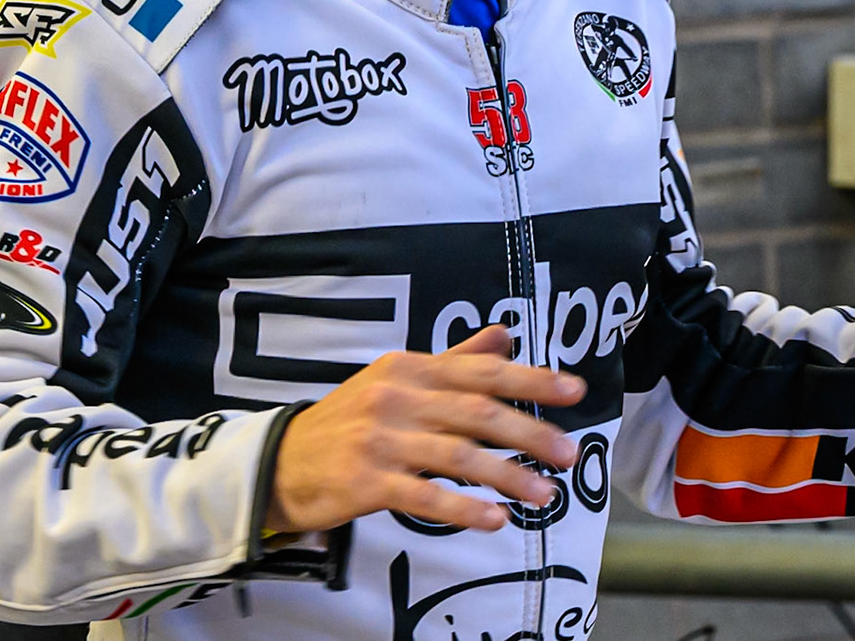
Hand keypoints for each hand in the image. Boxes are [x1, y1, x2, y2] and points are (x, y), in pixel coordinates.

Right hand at [265, 325, 585, 532]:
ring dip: (507, 476)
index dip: (530, 379)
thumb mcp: (398, 379)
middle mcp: (397, 397)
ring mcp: (381, 440)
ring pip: (457, 456)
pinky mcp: (367, 482)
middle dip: (529, 433)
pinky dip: (463, 508)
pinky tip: (494, 518)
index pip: (480, 370)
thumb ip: (454, 360)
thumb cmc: (351, 420)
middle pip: (476, 412)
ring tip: (545, 494)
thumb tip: (504, 335)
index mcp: (410, 367)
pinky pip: (424, 496)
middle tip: (569, 454)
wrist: (282, 460)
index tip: (573, 390)